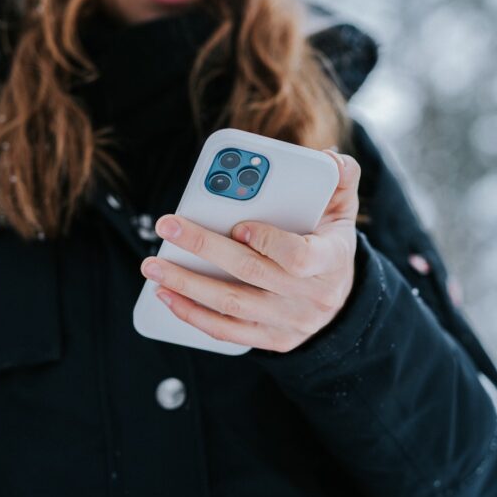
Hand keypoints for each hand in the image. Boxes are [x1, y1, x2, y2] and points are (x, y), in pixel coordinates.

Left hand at [140, 150, 361, 352]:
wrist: (339, 299)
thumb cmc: (330, 243)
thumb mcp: (343, 209)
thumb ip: (340, 177)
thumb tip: (328, 156)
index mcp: (332, 260)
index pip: (301, 257)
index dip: (268, 242)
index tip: (238, 225)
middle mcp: (312, 297)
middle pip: (251, 274)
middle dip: (204, 247)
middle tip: (167, 227)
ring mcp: (290, 323)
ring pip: (232, 304)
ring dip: (187, 285)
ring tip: (154, 265)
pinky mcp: (271, 340)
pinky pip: (227, 331)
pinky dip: (192, 314)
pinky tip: (166, 294)